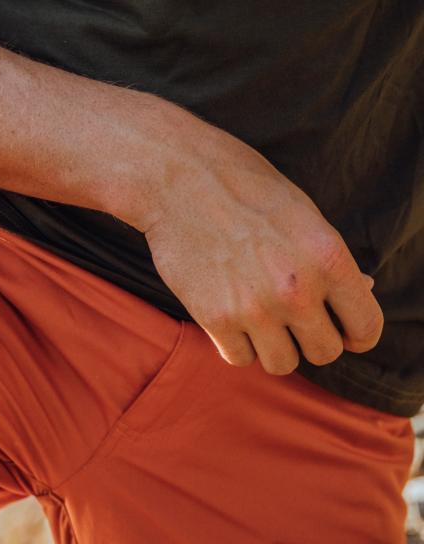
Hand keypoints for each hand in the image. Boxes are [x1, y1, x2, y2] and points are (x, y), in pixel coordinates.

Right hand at [136, 115, 382, 374]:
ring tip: (262, 321)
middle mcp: (297, 289)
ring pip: (282, 364)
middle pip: (324, 353)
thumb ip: (331, 260)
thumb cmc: (245, 189)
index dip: (358, 336)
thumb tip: (365, 289)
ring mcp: (254, 308)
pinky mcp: (215, 319)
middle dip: (313, 342)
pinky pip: (239, 359)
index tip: (346, 334)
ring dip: (274, 348)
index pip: (365, 325)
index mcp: (329, 257)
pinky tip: (232, 317)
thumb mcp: (303, 215)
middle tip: (297, 325)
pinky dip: (237, 345)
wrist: (180, 179)